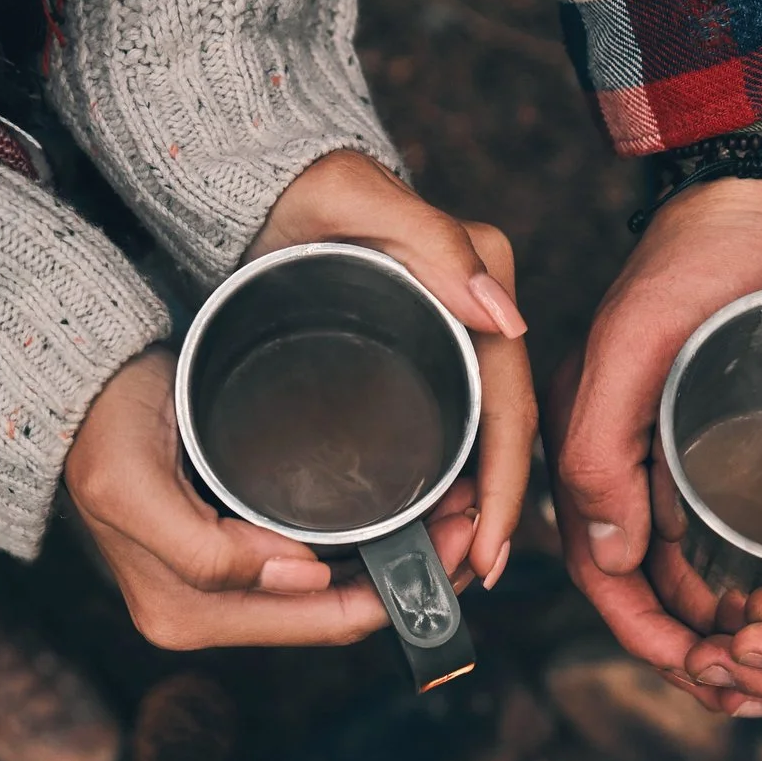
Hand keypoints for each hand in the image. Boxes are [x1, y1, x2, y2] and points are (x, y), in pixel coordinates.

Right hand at [68, 349, 477, 649]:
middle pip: (337, 615)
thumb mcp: (132, 486)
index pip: (324, 621)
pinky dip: (365, 547)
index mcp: (188, 614)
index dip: (402, 591)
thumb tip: (299, 576)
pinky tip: (405, 512)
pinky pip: (312, 570)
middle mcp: (204, 617)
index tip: (461, 536)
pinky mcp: (226, 560)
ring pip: (333, 594)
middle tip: (474, 519)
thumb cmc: (96, 426)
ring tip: (455, 510)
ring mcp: (217, 593)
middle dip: (413, 576)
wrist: (65, 388)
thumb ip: (205, 549)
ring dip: (397, 561)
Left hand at [252, 150, 533, 587]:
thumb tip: (507, 322)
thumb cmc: (297, 186)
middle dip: (489, 514)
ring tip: (442, 570)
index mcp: (477, 284)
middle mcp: (471, 315)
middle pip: (499, 435)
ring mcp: (443, 339)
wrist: (252, 182)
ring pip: (473, 443)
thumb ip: (433, 243)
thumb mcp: (355, 199)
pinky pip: (443, 432)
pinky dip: (439, 487)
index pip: (509, 404)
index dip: (503, 486)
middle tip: (464, 578)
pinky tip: (422, 529)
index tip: (485, 551)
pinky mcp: (412, 356)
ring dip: (465, 511)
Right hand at [547, 86, 761, 685]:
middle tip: (751, 686)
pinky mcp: (735, 438)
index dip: (645, 637)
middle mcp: (631, 458)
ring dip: (724, 629)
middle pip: (646, 588)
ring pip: (691, 571)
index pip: (602, 574)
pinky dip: (757, 585)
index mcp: (591, 445)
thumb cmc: (703, 250)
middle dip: (689, 650)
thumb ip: (599, 443)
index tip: (704, 674)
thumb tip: (605, 557)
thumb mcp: (641, 340)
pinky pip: (734, 534)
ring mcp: (683, 451)